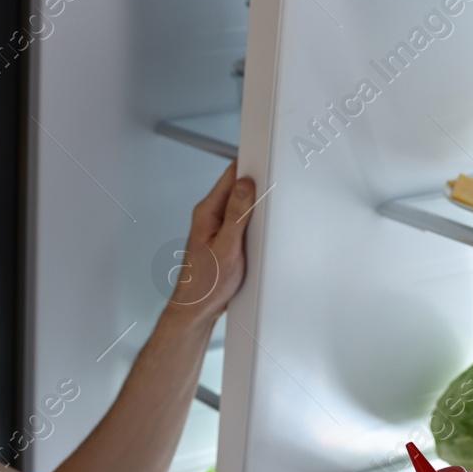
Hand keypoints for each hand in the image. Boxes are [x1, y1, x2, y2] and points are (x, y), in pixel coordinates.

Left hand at [167, 162, 256, 323]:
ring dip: (256, 203)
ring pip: (241, 203)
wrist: (197, 309)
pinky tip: (261, 226)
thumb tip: (245, 186)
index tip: (268, 162)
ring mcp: (216, 226)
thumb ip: (237, 215)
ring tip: (270, 206)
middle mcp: (209, 216)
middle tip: (275, 185)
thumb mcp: (227, 248)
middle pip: (237, 187)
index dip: (251, 166)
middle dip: (257, 184)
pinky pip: (241, 219)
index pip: (230, 176)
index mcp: (206, 212)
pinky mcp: (224, 237)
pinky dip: (253, 219)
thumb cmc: (205, 284)